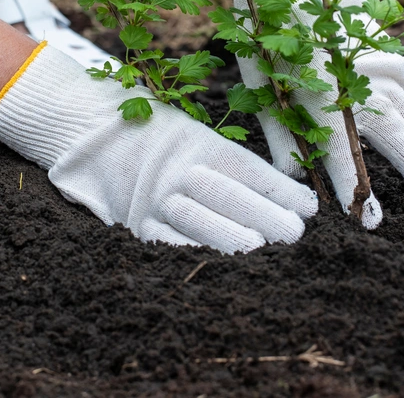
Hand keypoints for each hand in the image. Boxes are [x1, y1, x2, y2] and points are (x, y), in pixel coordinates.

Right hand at [0, 44, 317, 252]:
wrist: (95, 135)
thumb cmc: (163, 141)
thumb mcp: (201, 139)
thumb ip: (241, 169)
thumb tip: (298, 201)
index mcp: (198, 144)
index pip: (246, 168)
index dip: (279, 189)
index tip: (309, 209)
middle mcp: (177, 169)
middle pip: (224, 194)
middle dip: (262, 215)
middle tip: (293, 235)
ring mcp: (153, 197)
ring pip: (195, 221)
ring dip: (231, 239)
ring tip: (260, 252)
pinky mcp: (135, 223)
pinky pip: (166, 243)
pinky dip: (193, 255)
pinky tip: (219, 268)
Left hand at [234, 0, 403, 228]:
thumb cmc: (262, 38)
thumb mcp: (260, 90)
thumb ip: (281, 137)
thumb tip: (294, 178)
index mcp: (314, 95)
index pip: (340, 154)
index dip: (356, 191)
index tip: (371, 223)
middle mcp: (349, 79)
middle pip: (395, 132)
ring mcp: (371, 60)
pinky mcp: (381, 45)